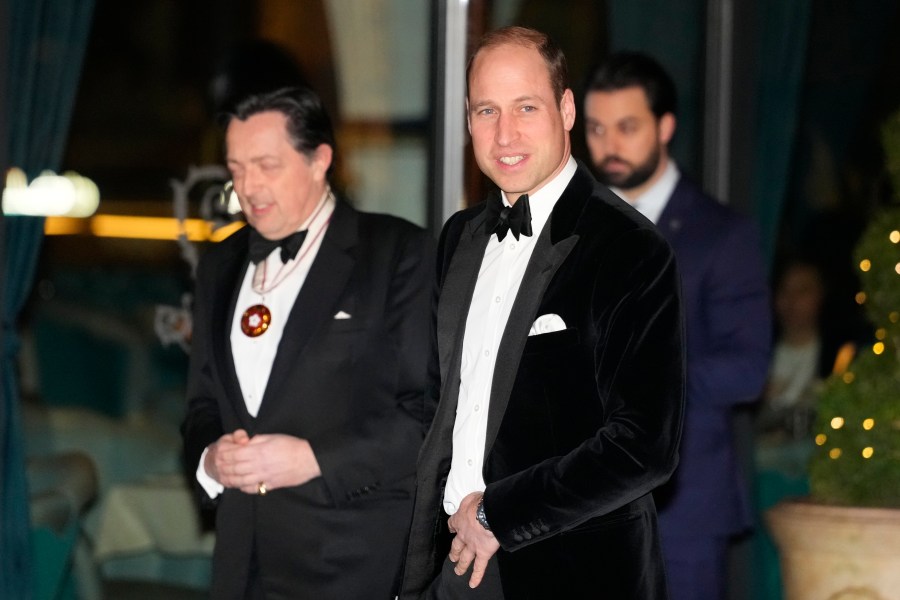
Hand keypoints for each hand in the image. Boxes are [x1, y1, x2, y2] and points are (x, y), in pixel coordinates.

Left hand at [205, 429, 320, 493]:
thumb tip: (245, 443)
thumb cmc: (292, 446)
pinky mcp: (269, 485)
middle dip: (222, 466)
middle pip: (233, 468)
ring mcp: (263, 477)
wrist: (308, 459)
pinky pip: (251, 488)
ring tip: (223, 476)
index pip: (233, 454)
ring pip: (239, 480)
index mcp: (258, 451)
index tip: (219, 451)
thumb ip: (256, 440)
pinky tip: (239, 484)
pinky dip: (242, 487)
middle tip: (216, 464)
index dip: (224, 453)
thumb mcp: (272, 437)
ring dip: (228, 479)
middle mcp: (258, 465)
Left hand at [447, 492, 499, 588]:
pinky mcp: (483, 553)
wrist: (488, 513)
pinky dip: (476, 577)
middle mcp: (464, 535)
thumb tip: (474, 501)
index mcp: (460, 520)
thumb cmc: (481, 503)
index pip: (453, 524)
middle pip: (456, 545)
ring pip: (465, 558)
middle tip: (452, 557)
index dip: (452, 527)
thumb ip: (470, 502)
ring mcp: (473, 546)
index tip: (451, 529)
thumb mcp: (472, 497)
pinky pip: (479, 567)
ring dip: (461, 566)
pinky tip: (472, 584)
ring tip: (458, 571)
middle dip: (454, 552)